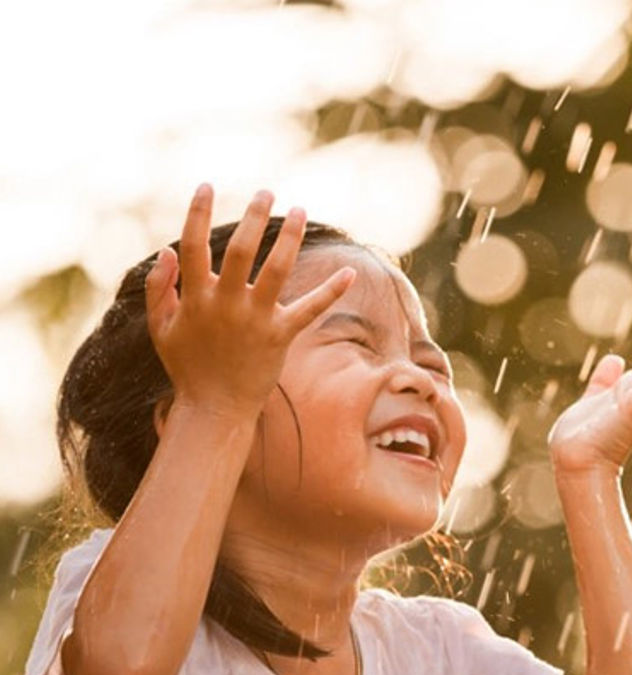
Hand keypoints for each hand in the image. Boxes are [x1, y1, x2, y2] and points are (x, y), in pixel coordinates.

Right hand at [144, 183, 356, 419]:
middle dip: (254, 216)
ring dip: (290, 238)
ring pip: (277, 270)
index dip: (198, 214)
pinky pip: (310, 310)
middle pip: (242, 250)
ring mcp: (256, 320)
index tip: (207, 186)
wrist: (215, 409)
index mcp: (196, 299)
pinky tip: (350, 273)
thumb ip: (160, 289)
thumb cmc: (187, 367)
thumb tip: (167, 251)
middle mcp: (227, 305)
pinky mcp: (281, 337)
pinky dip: (331, 292)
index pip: (194, 246)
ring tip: (300, 211)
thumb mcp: (161, 329)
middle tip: (266, 191)